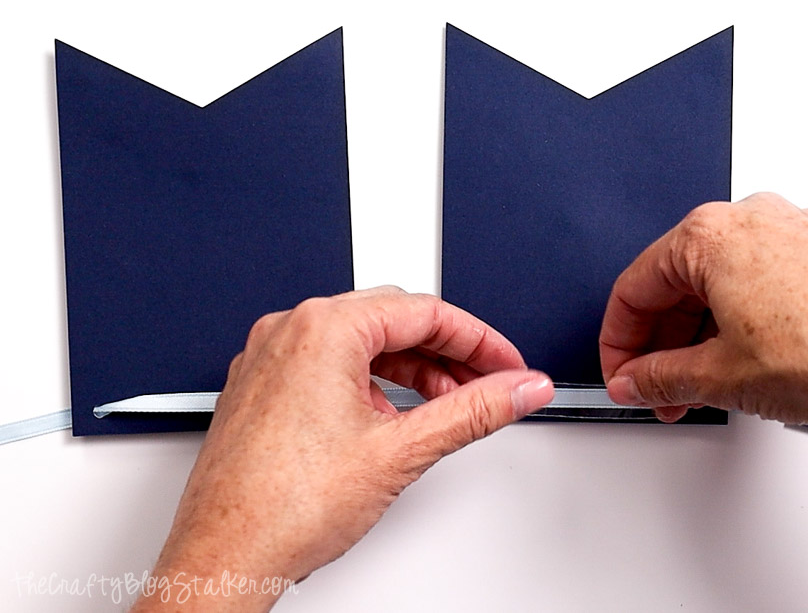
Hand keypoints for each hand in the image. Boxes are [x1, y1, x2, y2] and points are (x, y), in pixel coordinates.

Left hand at [135, 286, 553, 610]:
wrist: (226, 557)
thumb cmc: (284, 507)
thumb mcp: (402, 451)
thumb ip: (473, 411)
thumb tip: (518, 389)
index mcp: (321, 329)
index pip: (424, 311)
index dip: (479, 340)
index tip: (506, 364)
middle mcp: (287, 332)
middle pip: (392, 321)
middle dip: (447, 354)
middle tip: (487, 383)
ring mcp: (268, 359)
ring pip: (360, 344)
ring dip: (411, 371)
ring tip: (446, 408)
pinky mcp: (259, 388)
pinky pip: (327, 366)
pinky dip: (370, 385)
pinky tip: (393, 419)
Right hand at [599, 192, 807, 425]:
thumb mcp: (721, 376)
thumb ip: (662, 377)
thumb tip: (640, 380)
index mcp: (712, 235)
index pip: (635, 287)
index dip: (619, 342)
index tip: (623, 373)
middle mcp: (756, 218)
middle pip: (681, 281)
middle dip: (665, 342)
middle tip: (660, 387)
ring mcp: (800, 230)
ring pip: (728, 280)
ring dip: (707, 333)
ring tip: (709, 384)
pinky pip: (771, 280)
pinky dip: (751, 317)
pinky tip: (756, 361)